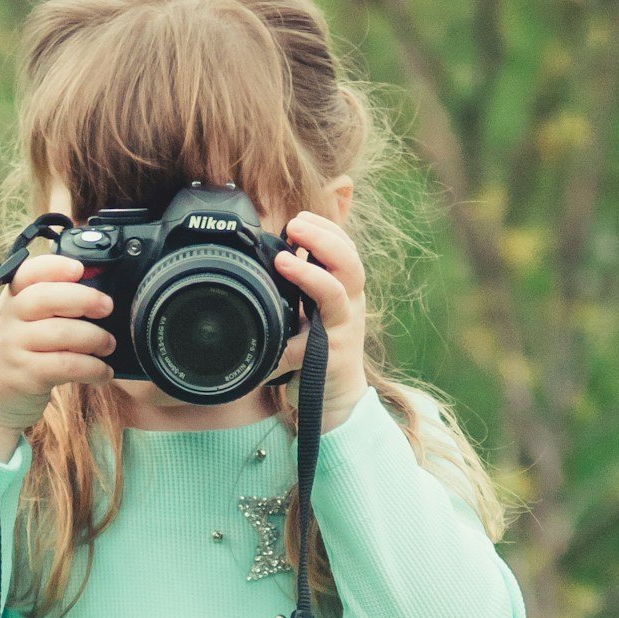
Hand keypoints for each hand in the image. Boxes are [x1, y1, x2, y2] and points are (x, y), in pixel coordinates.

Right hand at [0, 252, 114, 459]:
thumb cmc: (23, 355)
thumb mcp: (27, 324)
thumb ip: (53, 306)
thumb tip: (97, 293)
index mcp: (12, 299)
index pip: (29, 272)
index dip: (55, 266)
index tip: (79, 269)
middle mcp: (8, 319)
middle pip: (46, 298)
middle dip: (84, 299)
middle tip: (107, 307)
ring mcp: (13, 347)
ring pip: (61, 333)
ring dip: (94, 337)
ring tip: (109, 345)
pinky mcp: (25, 376)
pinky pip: (66, 365)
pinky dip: (92, 368)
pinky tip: (103, 372)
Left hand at [271, 210, 369, 430]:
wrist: (335, 399)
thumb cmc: (321, 351)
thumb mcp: (314, 312)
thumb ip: (302, 287)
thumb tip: (270, 257)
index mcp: (345, 291)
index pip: (345, 248)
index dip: (326, 228)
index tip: (299, 218)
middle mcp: (349, 306)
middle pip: (349, 262)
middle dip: (323, 239)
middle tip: (294, 225)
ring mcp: (342, 332)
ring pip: (334, 294)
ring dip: (308, 274)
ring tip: (283, 260)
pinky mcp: (330, 359)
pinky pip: (307, 346)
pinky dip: (286, 343)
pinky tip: (270, 341)